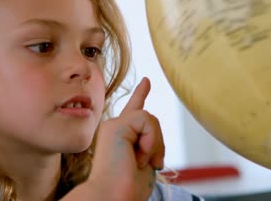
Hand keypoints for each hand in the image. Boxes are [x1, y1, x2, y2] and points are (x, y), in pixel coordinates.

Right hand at [87, 77, 164, 200]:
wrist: (112, 199)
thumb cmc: (127, 190)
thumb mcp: (146, 162)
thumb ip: (149, 142)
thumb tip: (154, 131)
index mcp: (122, 138)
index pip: (134, 111)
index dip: (141, 94)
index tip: (147, 81)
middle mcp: (114, 128)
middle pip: (150, 120)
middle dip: (158, 143)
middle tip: (150, 164)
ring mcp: (113, 126)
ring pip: (150, 118)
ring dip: (154, 143)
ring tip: (141, 161)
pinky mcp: (116, 125)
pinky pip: (146, 119)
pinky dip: (150, 139)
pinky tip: (138, 154)